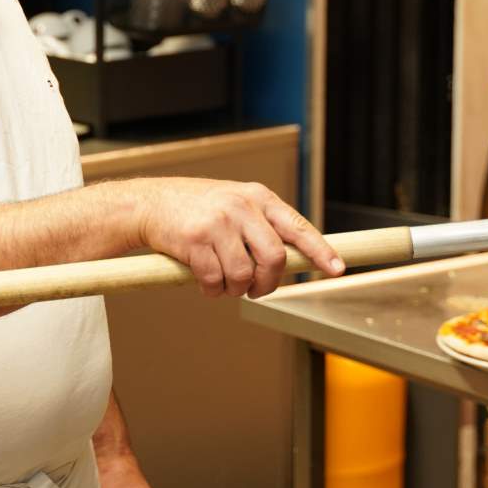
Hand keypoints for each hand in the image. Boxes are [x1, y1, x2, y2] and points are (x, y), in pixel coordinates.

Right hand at [134, 178, 343, 298]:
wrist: (151, 203)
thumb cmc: (197, 208)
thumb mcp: (236, 203)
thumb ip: (262, 225)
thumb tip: (290, 261)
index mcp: (258, 197)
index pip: (297, 227)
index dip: (320, 251)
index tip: (337, 269)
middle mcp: (241, 207)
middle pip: (274, 258)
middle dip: (268, 283)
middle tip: (256, 290)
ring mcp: (218, 223)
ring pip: (243, 274)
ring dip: (235, 289)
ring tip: (224, 284)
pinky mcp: (194, 240)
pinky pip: (214, 280)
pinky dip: (212, 290)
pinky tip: (205, 282)